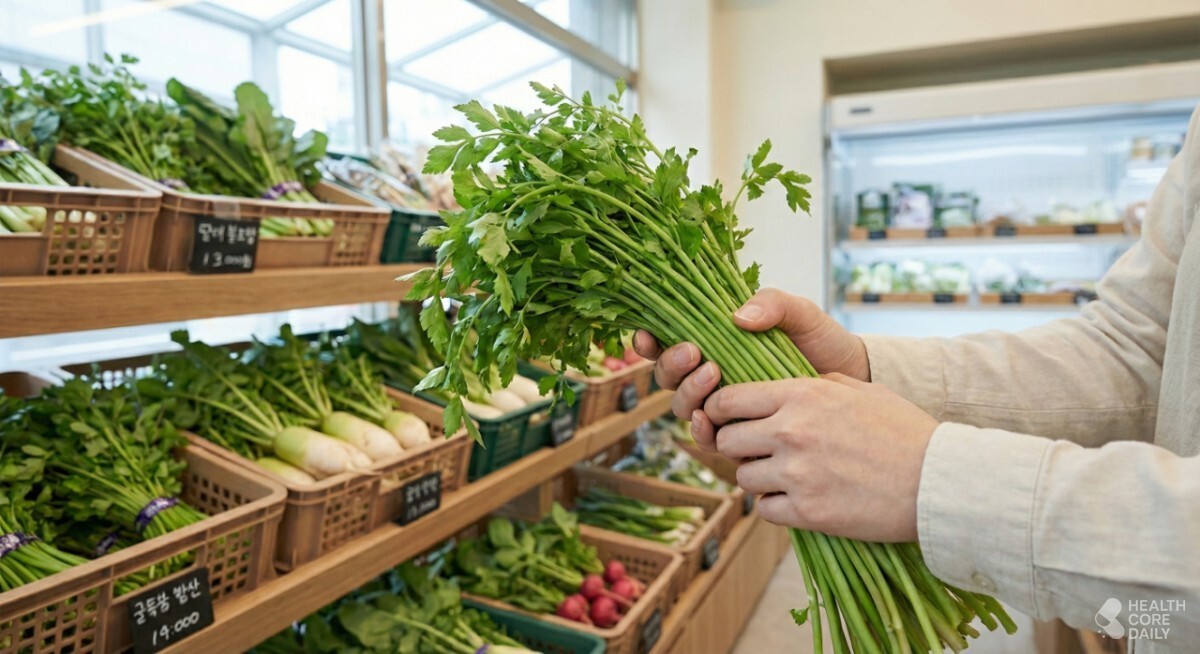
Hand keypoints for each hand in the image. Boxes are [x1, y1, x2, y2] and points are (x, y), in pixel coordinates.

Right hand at [632, 289, 870, 429]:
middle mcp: (712, 375)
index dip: (648, 341)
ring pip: (683, 406)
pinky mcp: (741, 434)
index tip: (646, 335)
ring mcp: (724, 407)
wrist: (855, 381)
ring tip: (713, 374)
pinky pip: (708, 437)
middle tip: (695, 352)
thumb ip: (772, 304)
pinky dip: (702, 430)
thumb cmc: (822, 342)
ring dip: (688, 393)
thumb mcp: (800, 313)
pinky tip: (709, 421)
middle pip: (667, 377)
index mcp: (715, 341)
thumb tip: (738, 316)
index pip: (668, 341)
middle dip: (671, 365)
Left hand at [704, 374, 937, 541]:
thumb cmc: (905, 432)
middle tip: (759, 452)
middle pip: (728, 441)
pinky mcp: (807, 512)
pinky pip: (764, 509)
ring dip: (759, 478)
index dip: (720, 412)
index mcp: (801, 394)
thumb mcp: (860, 390)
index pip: (729, 400)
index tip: (726, 420)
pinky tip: (798, 499)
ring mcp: (797, 474)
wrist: (938, 481)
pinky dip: (776, 506)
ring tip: (785, 477)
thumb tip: (786, 385)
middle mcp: (790, 431)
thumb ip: (816, 383)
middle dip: (738, 446)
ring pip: (744, 478)